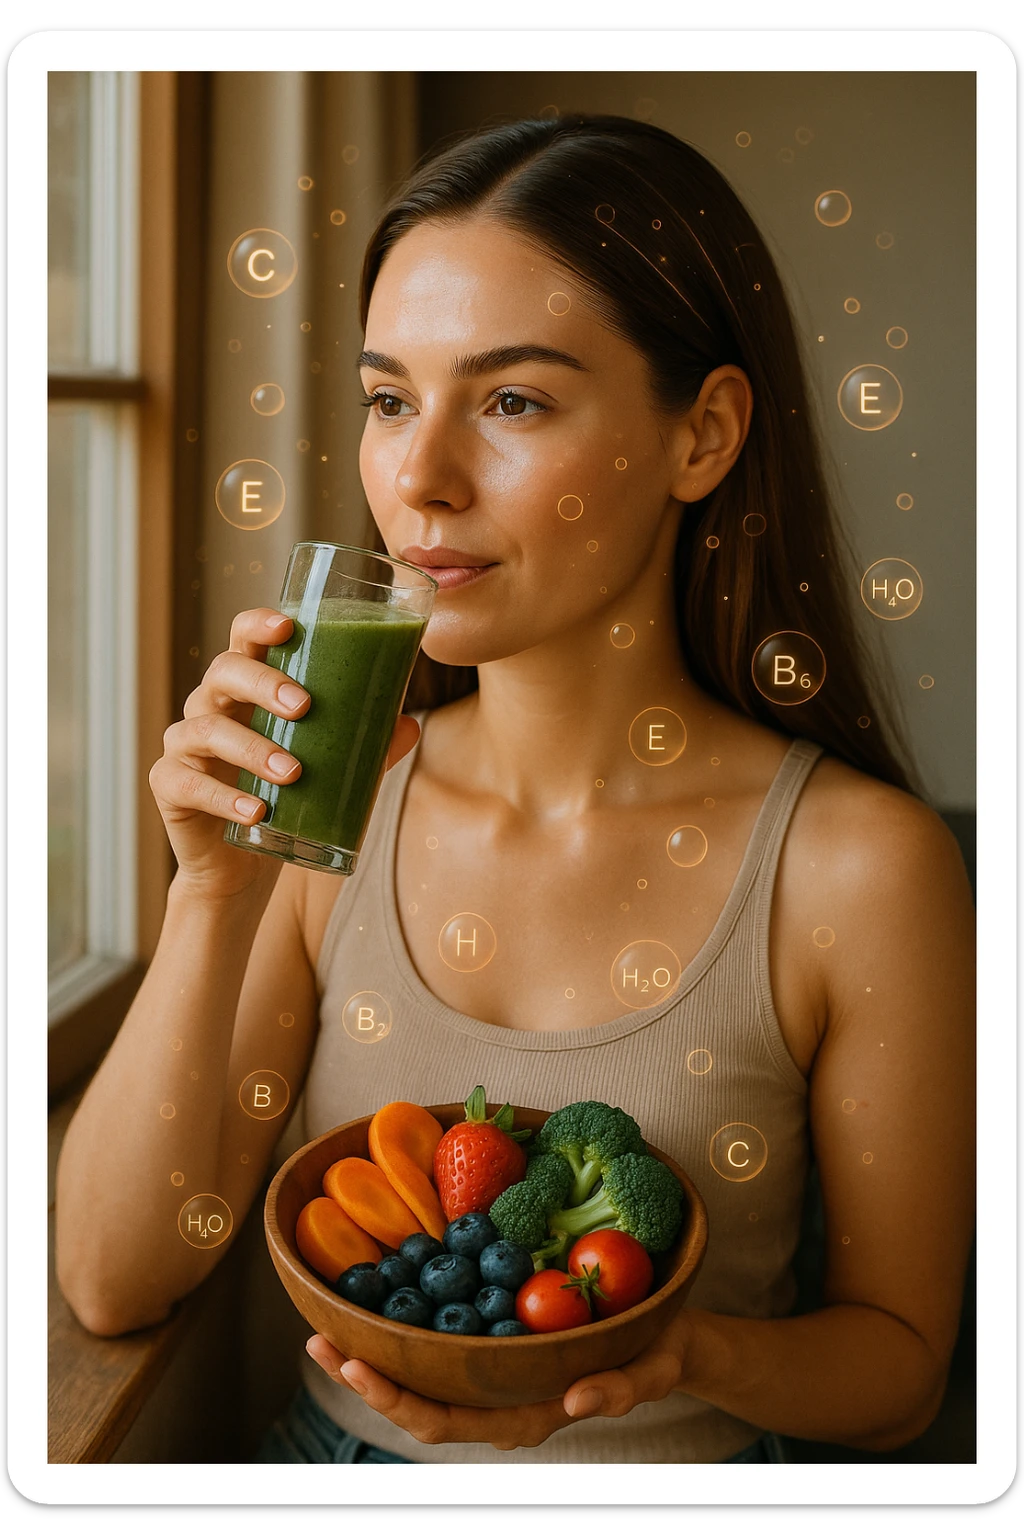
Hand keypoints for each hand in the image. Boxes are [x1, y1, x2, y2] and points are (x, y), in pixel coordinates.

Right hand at [148, 609, 419, 899]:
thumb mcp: (329, 769)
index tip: (288, 628)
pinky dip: (224, 797)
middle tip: (303, 706)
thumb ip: (365, 747)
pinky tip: (256, 809)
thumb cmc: (284, 799)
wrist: (240, 865)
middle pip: (225, 672)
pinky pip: (187, 783)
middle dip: (264, 683)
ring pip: (208, 729)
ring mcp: (185, 745)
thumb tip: (408, 725)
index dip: (258, 625)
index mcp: (247, 689)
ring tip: (293, 773)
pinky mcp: (170, 786)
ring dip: (252, 748)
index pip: (244, 640)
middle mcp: (210, 706)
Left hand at [305, 1310, 687, 1451]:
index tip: (353, 1367)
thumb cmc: (656, 1354)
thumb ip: (617, 1390)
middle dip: (363, 1376)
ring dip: (371, 1350)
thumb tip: (574, 1403)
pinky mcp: (493, 1340)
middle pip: (415, 1402)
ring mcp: (491, 1371)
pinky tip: (377, 1293)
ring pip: (419, 1372)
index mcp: (520, 1416)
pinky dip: (403, 1320)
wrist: (663, 1336)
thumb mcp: (648, 1371)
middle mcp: (495, 1399)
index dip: (394, 1399)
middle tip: (316, 1341)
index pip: (443, 1422)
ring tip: (324, 1322)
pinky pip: (440, 1338)